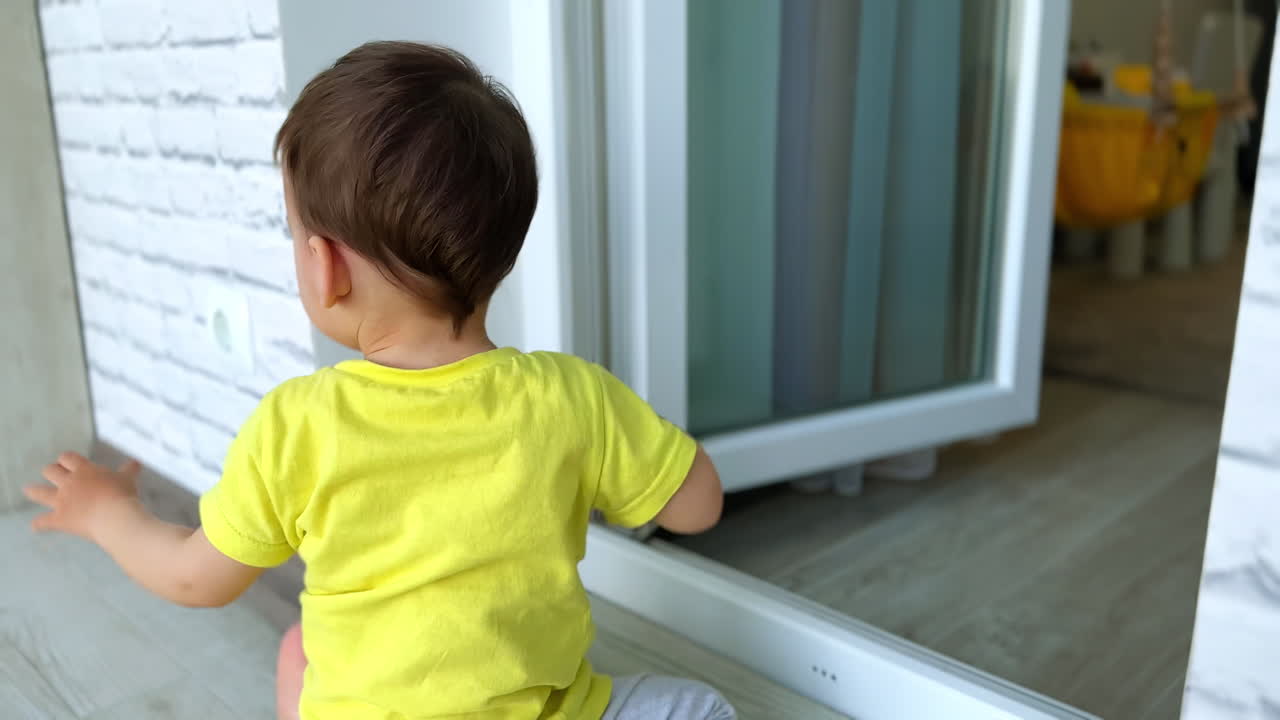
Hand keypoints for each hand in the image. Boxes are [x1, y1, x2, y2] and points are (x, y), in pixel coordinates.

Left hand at [23, 452, 142, 540]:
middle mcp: (69, 483)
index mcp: (84, 470)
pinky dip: (39, 524)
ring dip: (34, 491)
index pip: (67, 458)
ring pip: (40, 493)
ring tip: (28, 490)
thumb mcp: (127, 479)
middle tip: (53, 473)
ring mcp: (62, 501)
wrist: (115, 518)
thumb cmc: (123, 495)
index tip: (68, 462)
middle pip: (51, 470)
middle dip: (51, 471)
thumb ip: (128, 470)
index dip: (67, 460)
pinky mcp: (60, 519)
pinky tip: (36, 526)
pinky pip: (43, 522)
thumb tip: (136, 462)